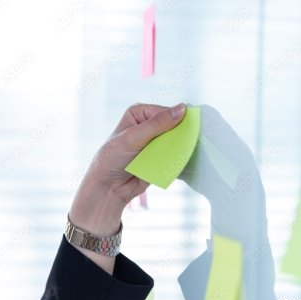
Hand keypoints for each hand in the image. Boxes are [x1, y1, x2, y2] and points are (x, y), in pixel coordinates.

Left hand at [69, 103, 185, 272]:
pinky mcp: (160, 157)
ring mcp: (155, 142)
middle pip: (174, 125)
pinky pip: (174, 155)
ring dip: (181, 147)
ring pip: (176, 141)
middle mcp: (148, 125)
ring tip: (188, 152)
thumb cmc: (112, 158)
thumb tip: (182, 109)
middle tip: (193, 141)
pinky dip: (178, 159)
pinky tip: (183, 161)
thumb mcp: (133, 137)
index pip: (166, 111)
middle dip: (181, 134)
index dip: (178, 119)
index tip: (190, 128)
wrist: (107, 188)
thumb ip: (157, 124)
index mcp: (139, 113)